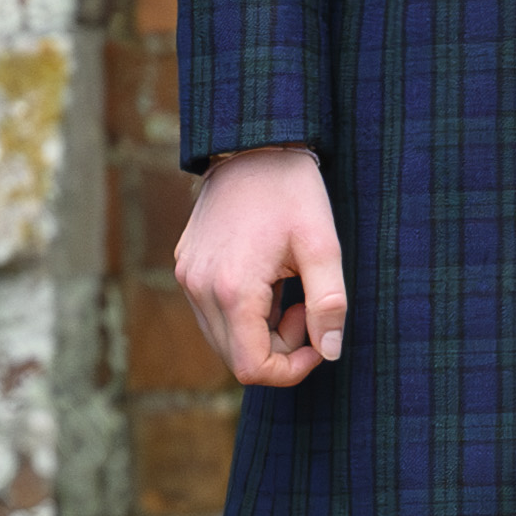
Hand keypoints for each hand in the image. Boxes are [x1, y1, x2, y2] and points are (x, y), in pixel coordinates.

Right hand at [172, 143, 347, 386]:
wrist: (251, 145)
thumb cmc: (292, 192)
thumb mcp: (323, 246)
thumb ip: (329, 304)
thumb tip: (329, 353)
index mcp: (234, 289)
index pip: (253, 368)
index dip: (291, 369)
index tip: (318, 336)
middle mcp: (200, 289)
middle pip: (236, 358)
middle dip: (279, 349)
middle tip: (306, 308)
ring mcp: (188, 278)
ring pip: (223, 339)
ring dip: (261, 332)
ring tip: (287, 292)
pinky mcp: (186, 267)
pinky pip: (213, 314)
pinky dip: (243, 314)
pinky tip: (266, 280)